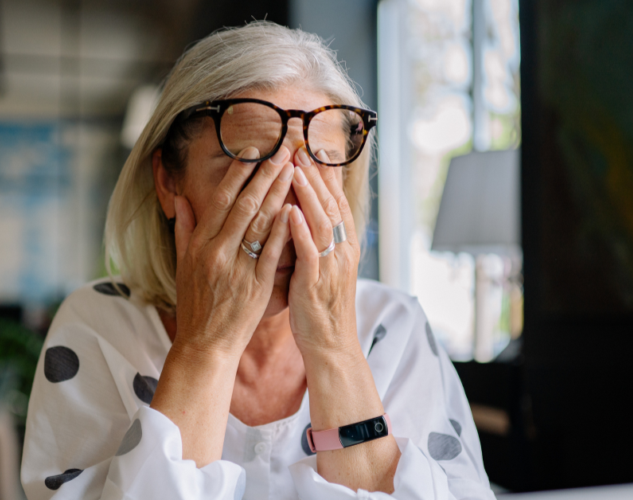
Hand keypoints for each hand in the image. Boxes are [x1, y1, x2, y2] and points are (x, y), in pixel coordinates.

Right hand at [172, 146, 294, 357]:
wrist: (204, 344)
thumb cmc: (195, 305)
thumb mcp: (182, 265)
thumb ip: (184, 230)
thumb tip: (180, 199)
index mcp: (199, 244)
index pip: (221, 200)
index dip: (238, 173)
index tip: (253, 151)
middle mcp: (216, 251)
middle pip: (244, 204)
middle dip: (265, 174)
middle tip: (283, 150)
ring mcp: (237, 267)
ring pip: (260, 222)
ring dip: (278, 193)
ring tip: (294, 170)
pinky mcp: (256, 285)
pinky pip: (272, 251)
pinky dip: (284, 228)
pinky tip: (295, 208)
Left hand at [287, 149, 360, 356]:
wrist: (331, 346)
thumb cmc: (320, 307)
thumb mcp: (322, 267)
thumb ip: (315, 240)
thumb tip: (303, 213)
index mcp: (342, 246)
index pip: (335, 202)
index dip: (325, 174)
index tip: (312, 148)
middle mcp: (341, 251)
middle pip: (330, 205)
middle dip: (316, 174)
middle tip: (301, 146)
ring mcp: (330, 266)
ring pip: (322, 222)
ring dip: (309, 194)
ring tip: (296, 169)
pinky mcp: (316, 283)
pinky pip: (309, 253)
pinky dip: (300, 231)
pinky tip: (290, 212)